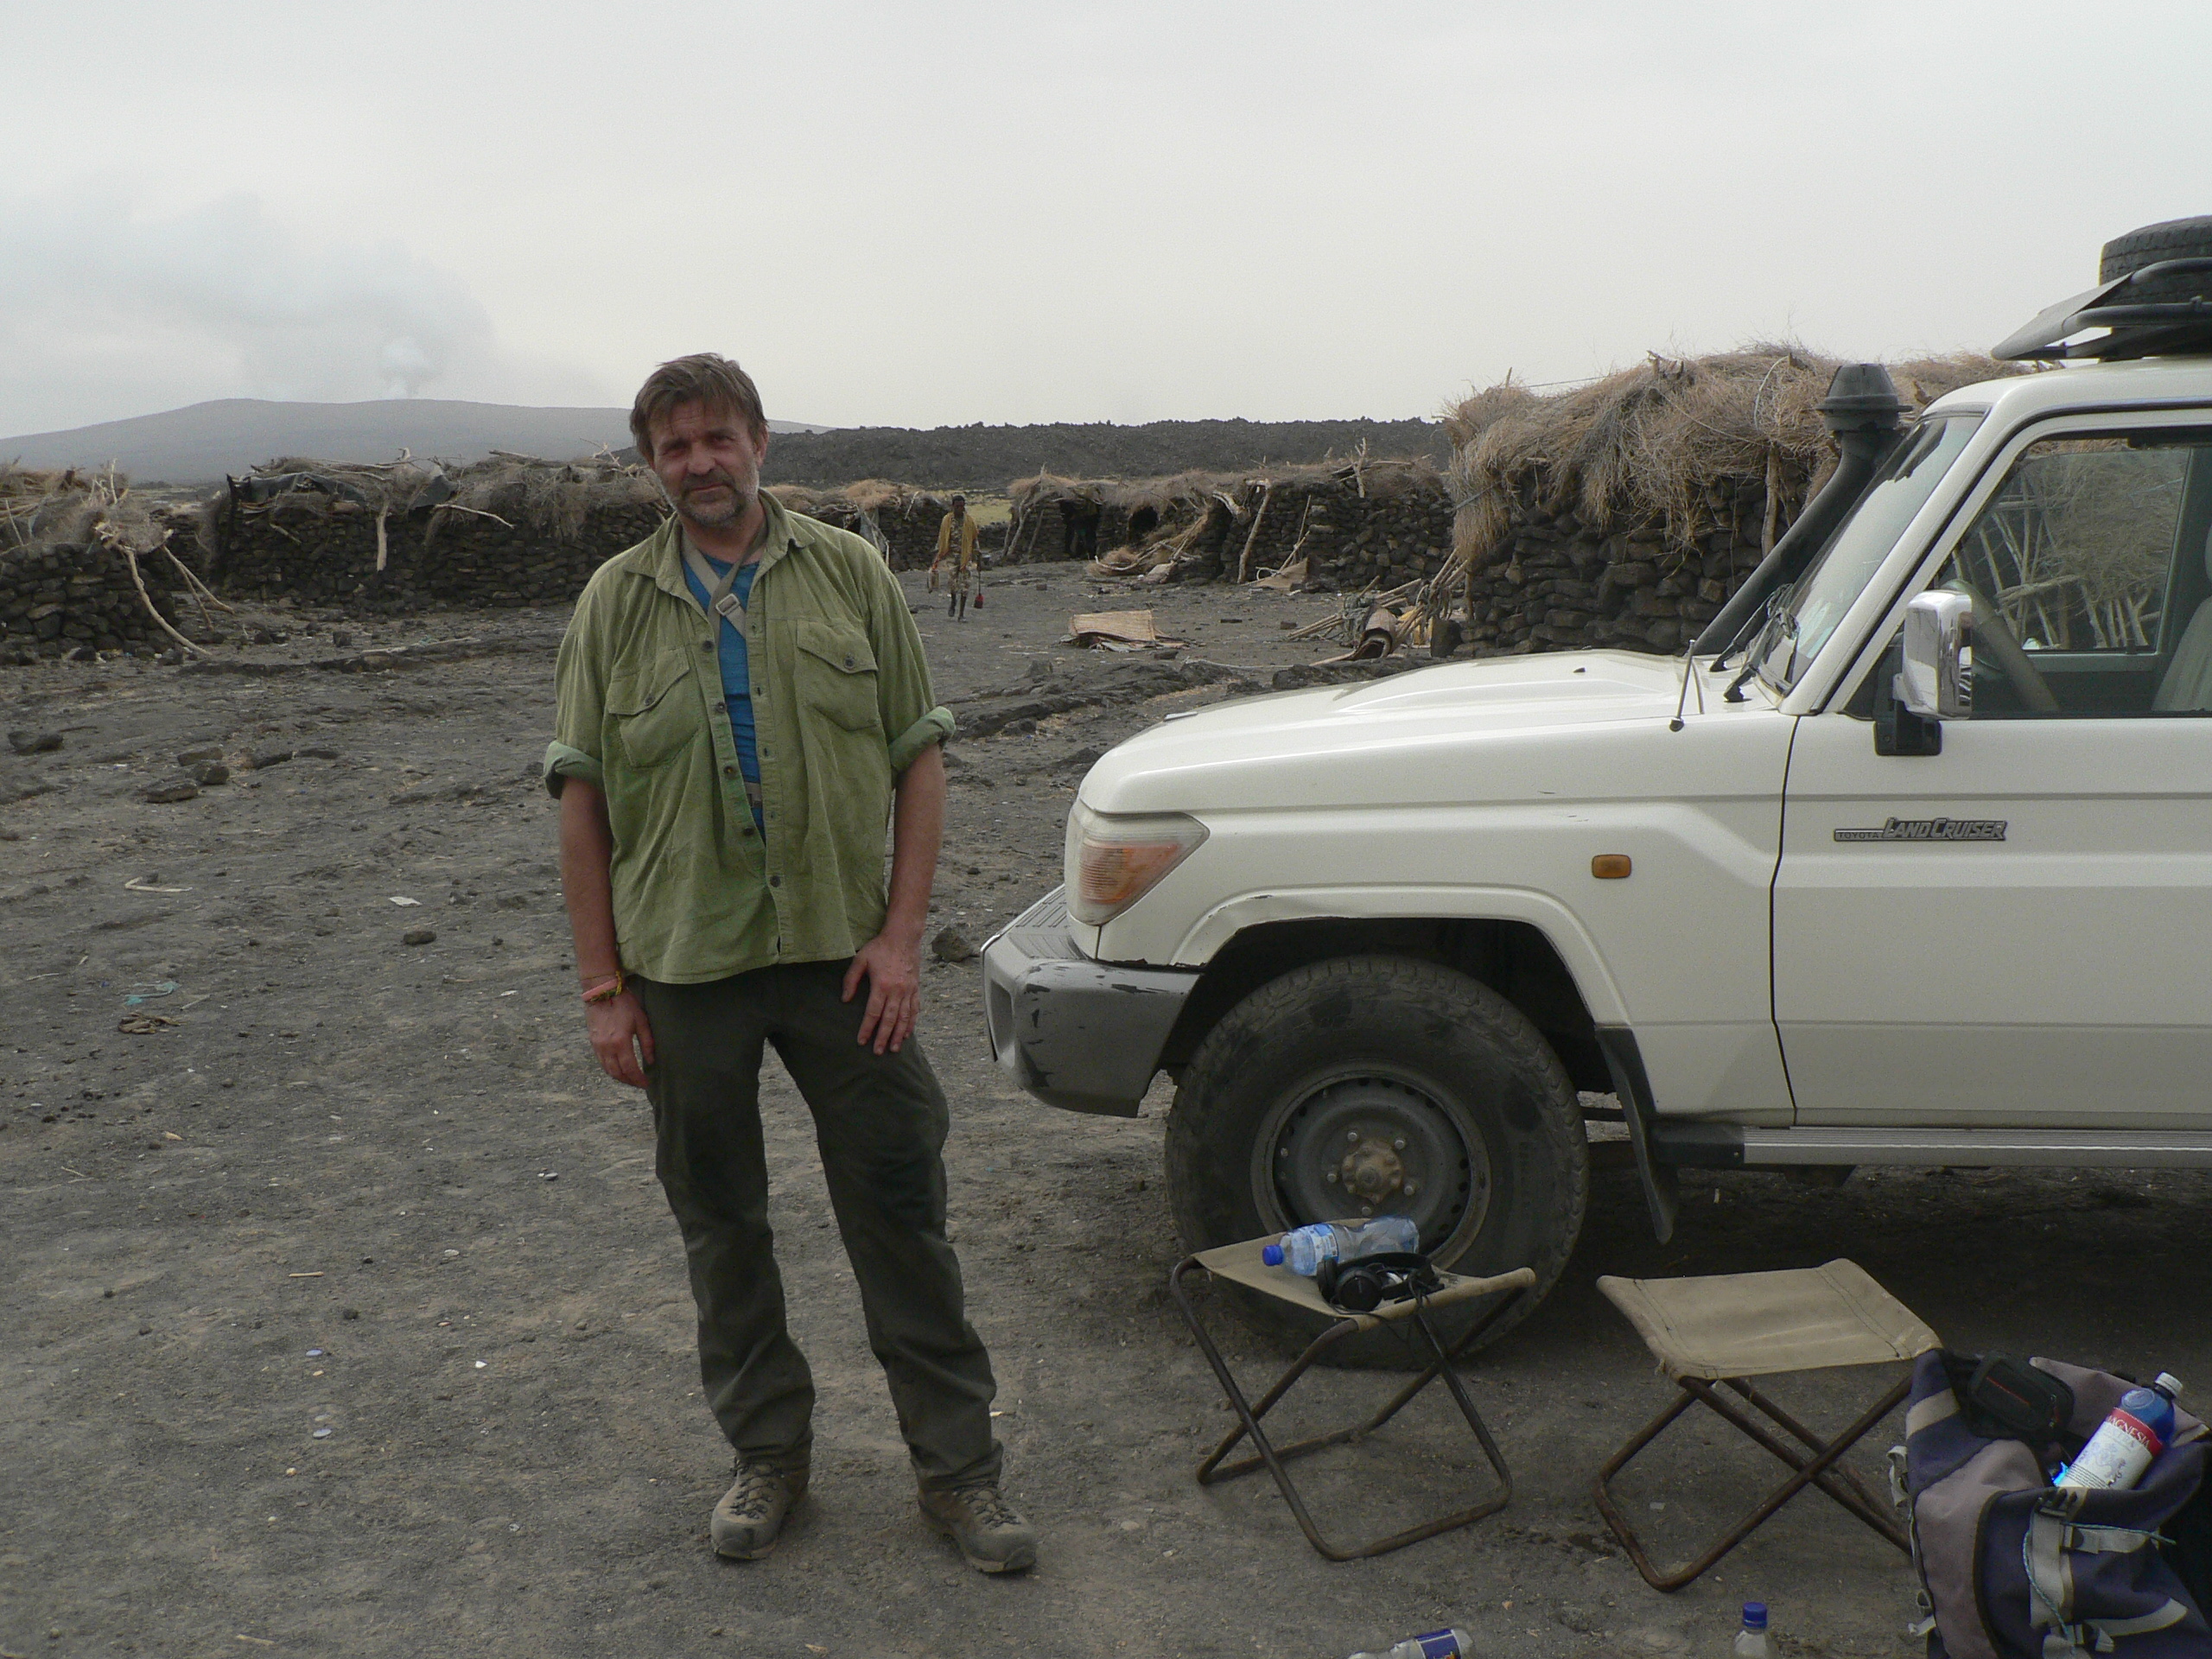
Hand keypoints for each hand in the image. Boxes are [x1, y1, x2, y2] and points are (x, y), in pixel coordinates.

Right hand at [584, 991, 654, 1087]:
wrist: (602, 992)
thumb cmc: (624, 1004)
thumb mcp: (641, 1021)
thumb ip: (647, 1042)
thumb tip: (651, 1060)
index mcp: (620, 1043)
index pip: (630, 1069)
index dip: (638, 1079)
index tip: (646, 1084)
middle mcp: (606, 1048)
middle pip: (617, 1073)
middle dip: (629, 1081)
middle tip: (639, 1084)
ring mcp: (597, 1046)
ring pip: (608, 1070)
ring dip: (619, 1077)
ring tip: (630, 1079)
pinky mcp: (593, 1043)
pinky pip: (601, 1062)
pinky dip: (610, 1069)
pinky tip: (618, 1068)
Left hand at [842, 930, 921, 1054]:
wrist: (904, 936)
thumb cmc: (880, 947)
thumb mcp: (860, 959)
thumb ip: (851, 980)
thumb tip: (845, 999)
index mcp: (882, 985)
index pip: (873, 1013)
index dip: (867, 1028)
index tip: (861, 1041)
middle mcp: (897, 991)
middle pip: (889, 1019)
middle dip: (883, 1037)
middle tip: (878, 1052)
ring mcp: (908, 990)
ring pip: (904, 1018)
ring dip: (898, 1035)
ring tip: (894, 1049)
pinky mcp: (916, 988)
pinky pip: (915, 1009)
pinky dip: (911, 1023)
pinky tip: (907, 1034)